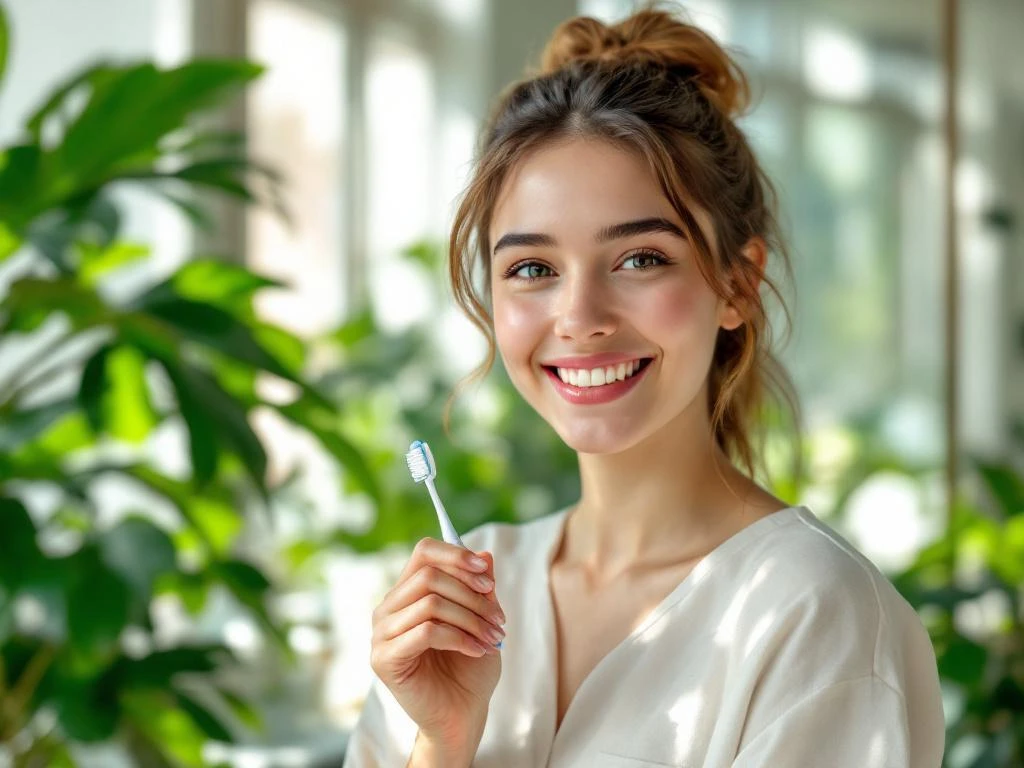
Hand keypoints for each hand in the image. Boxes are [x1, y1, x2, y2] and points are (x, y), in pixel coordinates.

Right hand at [370, 537, 504, 749]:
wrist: (462, 714)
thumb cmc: (469, 667)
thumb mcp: (482, 620)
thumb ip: (479, 588)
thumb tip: (485, 555)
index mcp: (407, 592)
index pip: (424, 552)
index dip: (456, 555)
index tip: (488, 573)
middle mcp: (388, 608)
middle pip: (430, 576)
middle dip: (472, 595)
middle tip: (500, 619)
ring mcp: (381, 633)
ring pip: (430, 602)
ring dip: (471, 618)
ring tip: (494, 638)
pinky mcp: (384, 659)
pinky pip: (426, 631)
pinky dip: (460, 638)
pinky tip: (478, 651)